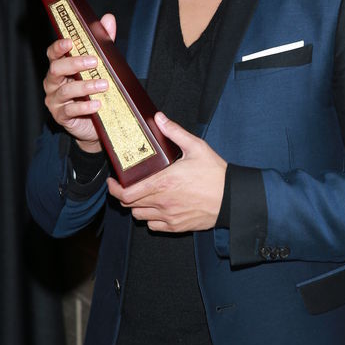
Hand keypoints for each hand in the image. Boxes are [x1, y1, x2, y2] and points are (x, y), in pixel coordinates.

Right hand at [43, 13, 115, 150]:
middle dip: (74, 63)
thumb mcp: (100, 65)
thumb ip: (102, 43)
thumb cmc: (94, 89)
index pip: (53, 53)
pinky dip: (84, 106)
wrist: (94, 123)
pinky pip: (70, 110)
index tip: (70, 42)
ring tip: (104, 84)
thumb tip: (108, 19)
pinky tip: (97, 104)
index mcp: (61, 67)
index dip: (59, 47)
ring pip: (65, 90)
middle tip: (94, 61)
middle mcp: (54, 82)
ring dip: (85, 86)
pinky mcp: (61, 117)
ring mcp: (55, 100)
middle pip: (56, 69)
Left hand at [107, 112, 226, 231]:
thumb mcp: (196, 147)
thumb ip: (175, 132)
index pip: (127, 193)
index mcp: (163, 183)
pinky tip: (157, 207)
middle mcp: (162, 202)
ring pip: (139, 216)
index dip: (114, 189)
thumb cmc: (215, 173)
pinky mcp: (177, 226)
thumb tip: (159, 118)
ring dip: (137, 206)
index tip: (112, 182)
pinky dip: (150, 217)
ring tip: (142, 195)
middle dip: (124, 195)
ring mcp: (169, 216)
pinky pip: (154, 225)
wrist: (232, 198)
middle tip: (126, 185)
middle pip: (129, 205)